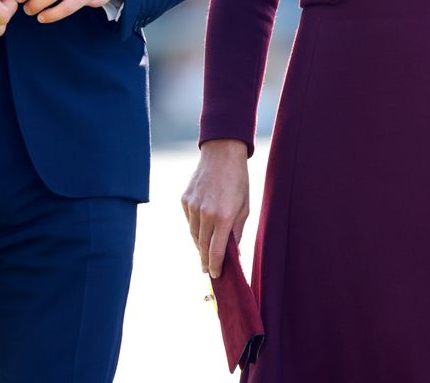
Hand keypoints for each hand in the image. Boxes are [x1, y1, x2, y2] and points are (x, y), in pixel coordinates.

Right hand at [181, 139, 249, 277]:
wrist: (222, 153)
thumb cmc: (238, 180)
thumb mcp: (244, 207)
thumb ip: (237, 231)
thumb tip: (233, 253)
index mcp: (224, 217)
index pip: (216, 252)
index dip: (215, 267)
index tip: (215, 275)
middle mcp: (205, 214)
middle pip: (202, 246)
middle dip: (206, 260)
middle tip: (208, 269)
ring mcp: (192, 206)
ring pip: (193, 235)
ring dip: (199, 244)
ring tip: (205, 251)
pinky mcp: (185, 199)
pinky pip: (189, 220)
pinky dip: (195, 226)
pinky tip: (202, 226)